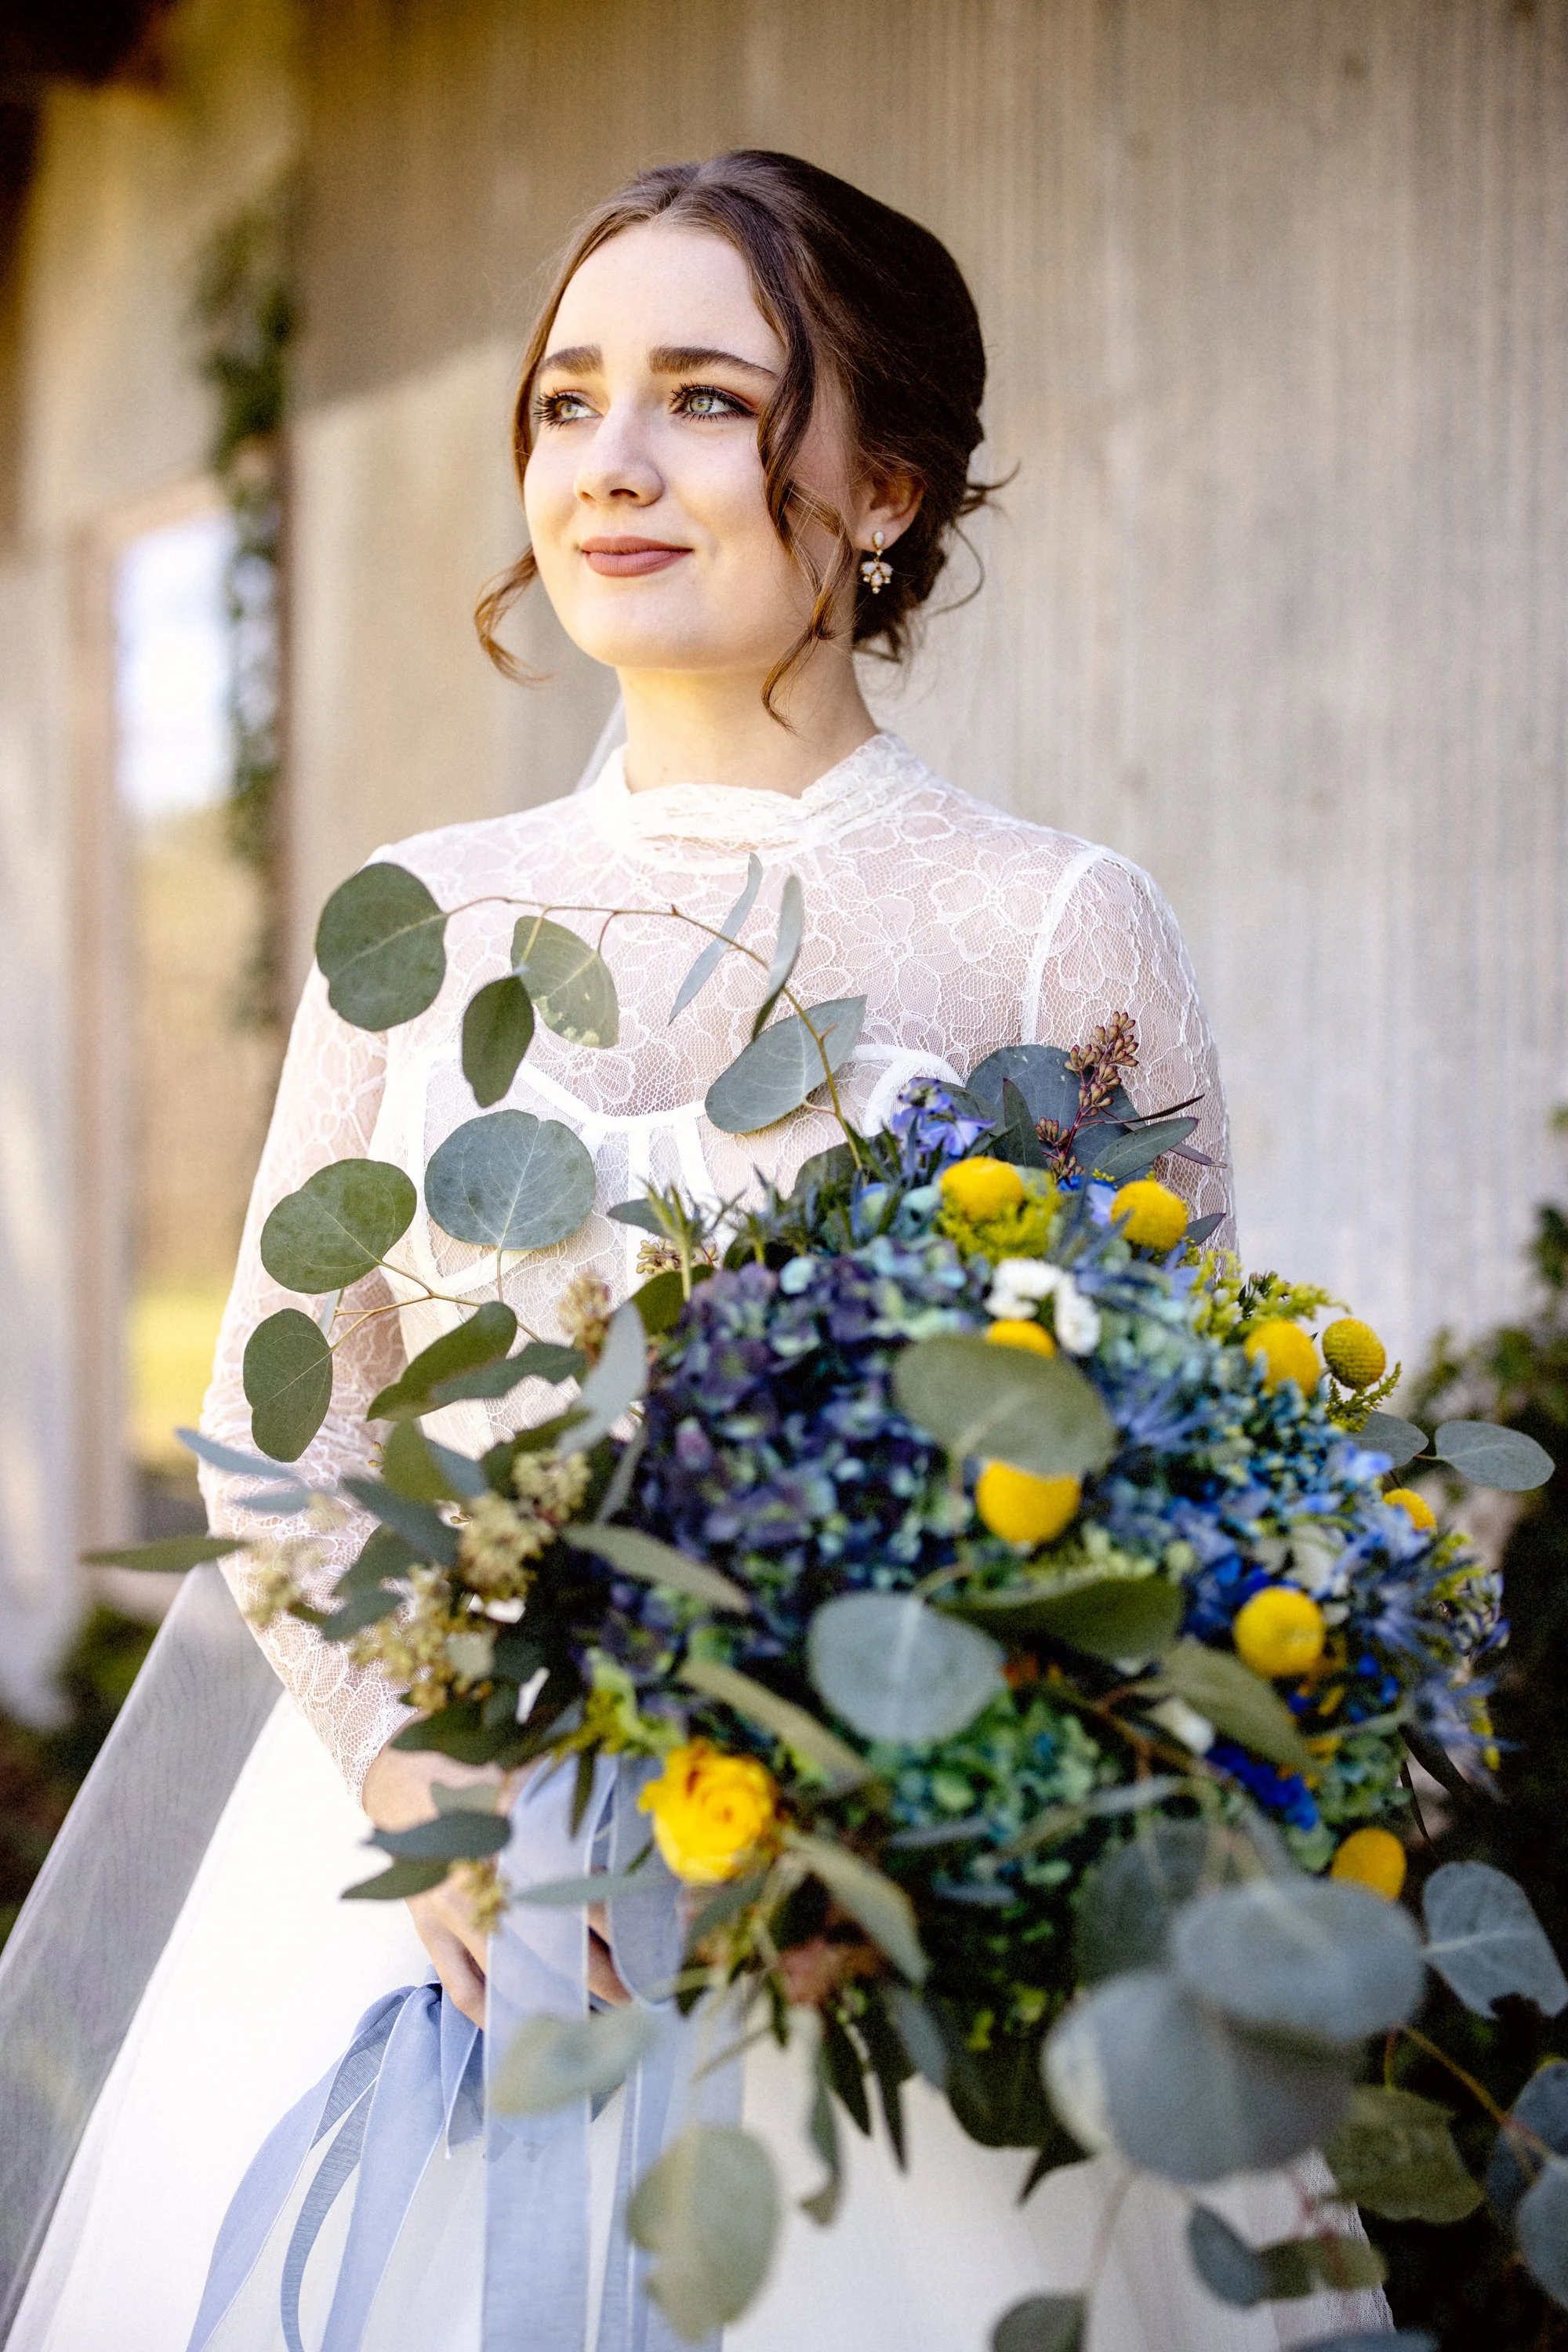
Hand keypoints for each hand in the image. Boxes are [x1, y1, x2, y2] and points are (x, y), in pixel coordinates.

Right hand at [361, 1741, 629, 2023]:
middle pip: (559, 1944)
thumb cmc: (478, 1776)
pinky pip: (462, 1987)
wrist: (407, 1777)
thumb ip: (572, 1810)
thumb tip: (630, 1829)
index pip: (586, 1898)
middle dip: (602, 1976)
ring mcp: (455, 1911)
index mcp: (522, 1842)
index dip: (624, 1930)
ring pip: (515, 1973)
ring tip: (590, 2019)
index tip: (653, 1950)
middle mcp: (489, 1881)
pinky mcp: (429, 1929)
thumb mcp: (531, 1781)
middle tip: (635, 1996)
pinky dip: (491, 2013)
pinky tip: (519, 2025)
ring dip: (555, 1998)